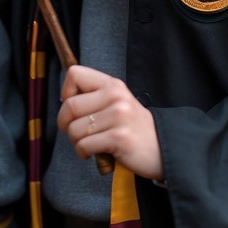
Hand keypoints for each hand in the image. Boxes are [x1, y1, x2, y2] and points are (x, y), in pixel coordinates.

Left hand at [57, 64, 163, 181]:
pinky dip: (83, 152)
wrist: (162, 148)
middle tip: (75, 132)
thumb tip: (64, 100)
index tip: (74, 108)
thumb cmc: (133, 128)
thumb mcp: (117, 102)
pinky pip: (84, 145)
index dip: (66, 92)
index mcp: (113, 85)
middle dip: (65, 123)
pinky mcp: (119, 138)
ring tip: (89, 143)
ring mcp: (118, 116)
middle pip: (70, 106)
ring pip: (75, 129)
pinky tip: (94, 153)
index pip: (74, 74)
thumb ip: (95, 97)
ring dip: (76, 141)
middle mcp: (116, 96)